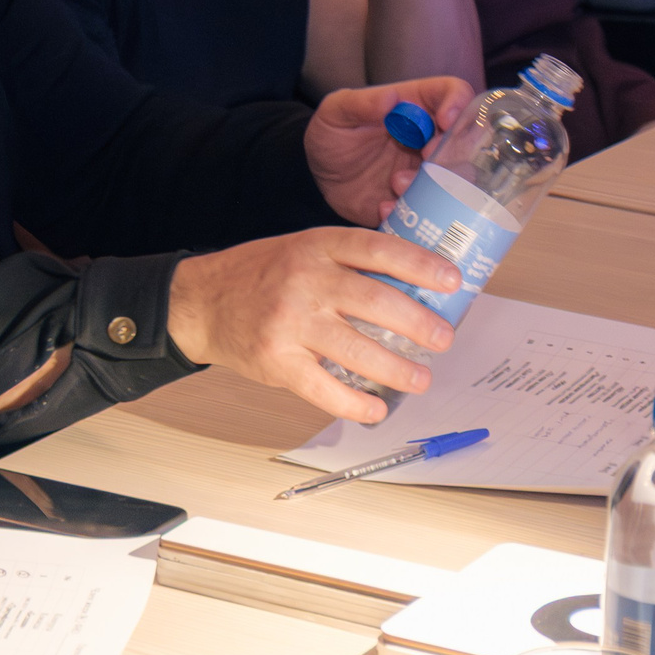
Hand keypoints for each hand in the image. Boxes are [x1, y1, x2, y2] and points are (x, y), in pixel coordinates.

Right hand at [165, 229, 459, 423]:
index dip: (419, 264)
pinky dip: (355, 403)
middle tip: (443, 339)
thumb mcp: (302, 249)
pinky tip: (376, 408)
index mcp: (315, 247)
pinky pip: (325, 389)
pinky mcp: (278, 360)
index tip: (452, 280)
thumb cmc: (261, 276)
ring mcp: (290, 322)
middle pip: (374, 301)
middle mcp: (304, 280)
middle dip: (419, 323)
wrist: (202, 302)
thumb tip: (412, 289)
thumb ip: (347, 263)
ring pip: (356, 350)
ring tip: (420, 379)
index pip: (376, 249)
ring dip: (396, 370)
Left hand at [304, 77, 476, 224]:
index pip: (452, 93)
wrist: (318, 177)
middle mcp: (430, 137)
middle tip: (426, 161)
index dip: (458, 103)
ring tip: (396, 184)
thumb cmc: (331, 135)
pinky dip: (413, 210)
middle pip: (465, 139)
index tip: (445, 121)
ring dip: (434, 184)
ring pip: (456, 178)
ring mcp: (429, 170)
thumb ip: (358, 104)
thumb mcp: (335, 113)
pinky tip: (385, 207)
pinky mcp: (421, 200)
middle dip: (453, 152)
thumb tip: (390, 97)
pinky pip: (431, 209)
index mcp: (416, 106)